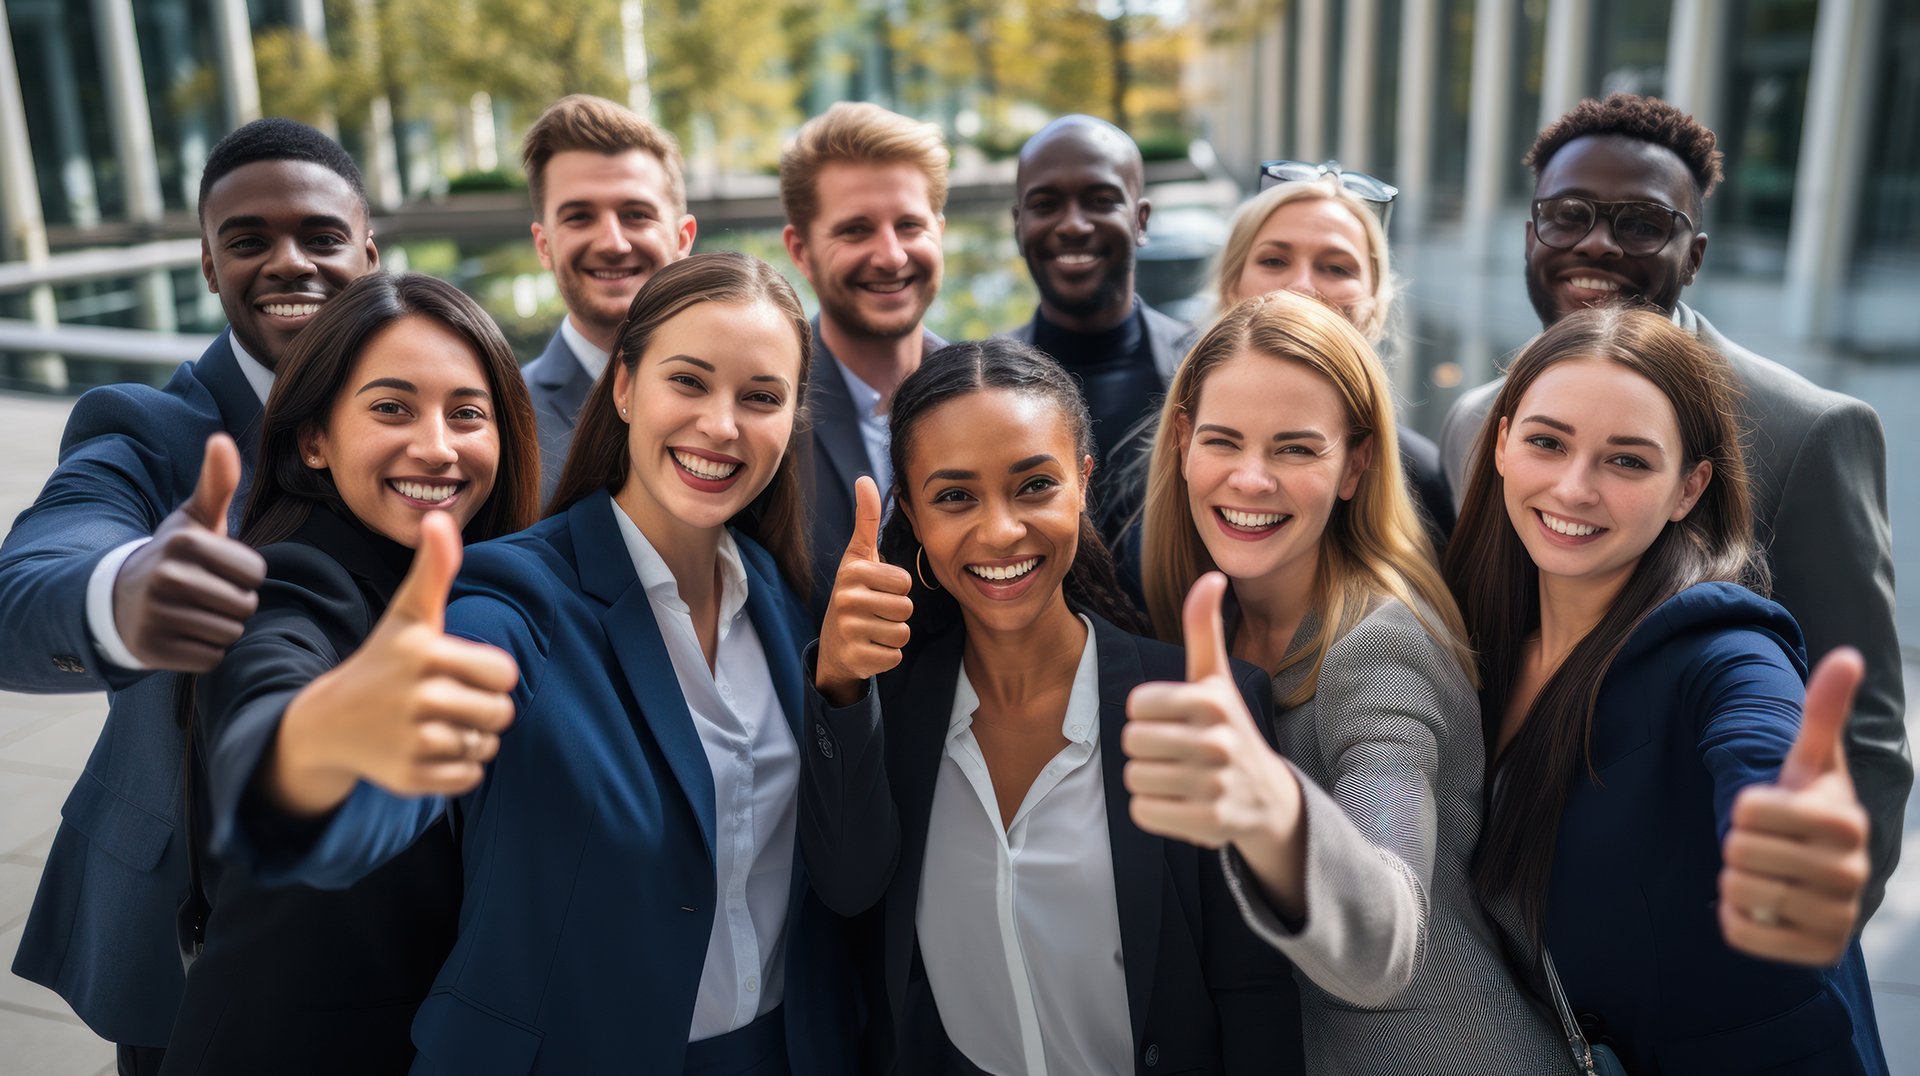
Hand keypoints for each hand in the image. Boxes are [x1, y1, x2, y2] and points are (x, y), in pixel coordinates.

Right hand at [111, 433, 267, 670]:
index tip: (217, 569)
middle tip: (205, 594)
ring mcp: (156, 615)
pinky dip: (204, 650)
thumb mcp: (193, 518)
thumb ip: (216, 483)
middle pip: (245, 605)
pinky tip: (183, 634)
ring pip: (229, 632)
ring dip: (220, 626)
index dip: (243, 574)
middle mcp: (166, 578)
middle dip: (234, 602)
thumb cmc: (174, 556)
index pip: (255, 572)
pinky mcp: (152, 650)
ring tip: (194, 612)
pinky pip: (211, 658)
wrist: (120, 598)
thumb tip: (222, 439)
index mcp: (184, 542)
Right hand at [271, 511, 519, 814]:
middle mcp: (418, 697)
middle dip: (483, 709)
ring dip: (471, 738)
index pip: (505, 673)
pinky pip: (469, 777)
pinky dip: (457, 768)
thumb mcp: (408, 614)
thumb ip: (433, 570)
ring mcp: (411, 740)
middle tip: (446, 701)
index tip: (457, 670)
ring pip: (485, 745)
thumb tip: (437, 517)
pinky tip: (425, 750)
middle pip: (501, 713)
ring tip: (434, 724)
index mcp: (425, 653)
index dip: (490, 674)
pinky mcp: (409, 777)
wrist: (327, 721)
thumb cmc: (383, 660)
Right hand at [814, 476, 912, 706]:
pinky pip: (895, 656)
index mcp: (852, 572)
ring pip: (903, 633)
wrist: (833, 644)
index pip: (904, 581)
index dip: (897, 588)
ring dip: (893, 634)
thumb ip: (866, 519)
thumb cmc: (854, 593)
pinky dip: (887, 655)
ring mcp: (848, 631)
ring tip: (873, 629)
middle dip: (897, 612)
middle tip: (875, 612)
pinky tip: (870, 648)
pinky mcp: (856, 658)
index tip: (877, 590)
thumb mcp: (858, 556)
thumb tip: (865, 478)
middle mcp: (846, 600)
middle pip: (906, 608)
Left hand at [1123, 572, 1305, 916]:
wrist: (1269, 798)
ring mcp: (1214, 784)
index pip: (1135, 705)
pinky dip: (1155, 810)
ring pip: (1135, 778)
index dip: (1147, 714)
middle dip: (1146, 749)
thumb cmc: (1229, 728)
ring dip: (1149, 780)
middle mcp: (1216, 741)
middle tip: (1177, 752)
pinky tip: (1182, 803)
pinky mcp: (1208, 823)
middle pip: (1131, 742)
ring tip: (1181, 777)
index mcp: (1210, 700)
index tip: (1176, 720)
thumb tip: (1212, 574)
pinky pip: (1144, 812)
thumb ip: (1204, 628)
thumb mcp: (1217, 679)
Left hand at [1719, 647, 1871, 965]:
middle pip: (1740, 852)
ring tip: (1763, 874)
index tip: (1767, 811)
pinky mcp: (1816, 953)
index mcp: (1845, 820)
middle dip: (1737, 846)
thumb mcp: (1812, 763)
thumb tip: (1847, 655)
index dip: (1744, 807)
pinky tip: (1760, 908)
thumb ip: (1824, 712)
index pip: (1749, 808)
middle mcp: (1851, 872)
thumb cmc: (1809, 810)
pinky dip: (1736, 919)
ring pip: (1739, 893)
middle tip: (1763, 847)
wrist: (1823, 880)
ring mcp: (1837, 917)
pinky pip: (1741, 933)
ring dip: (1735, 881)